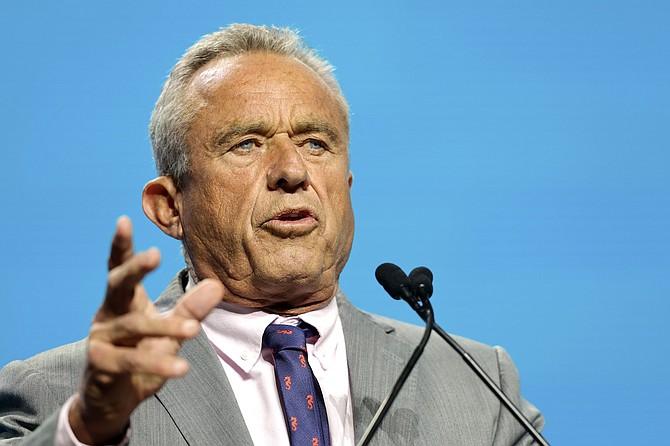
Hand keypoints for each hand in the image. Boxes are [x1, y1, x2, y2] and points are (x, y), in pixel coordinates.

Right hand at [68, 216, 223, 444]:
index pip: (119, 269)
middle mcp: (108, 314)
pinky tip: (181, 367)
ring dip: (166, 327)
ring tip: (194, 331)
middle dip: (135, 268)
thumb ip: (190, 309)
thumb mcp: (170, 330)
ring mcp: (100, 339)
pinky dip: (158, 363)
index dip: (120, 246)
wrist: (113, 401)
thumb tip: (217, 285)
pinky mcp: (100, 365)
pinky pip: (131, 361)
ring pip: (134, 326)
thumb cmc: (141, 355)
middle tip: (155, 254)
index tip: (124, 219)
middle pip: (117, 284)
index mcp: (123, 301)